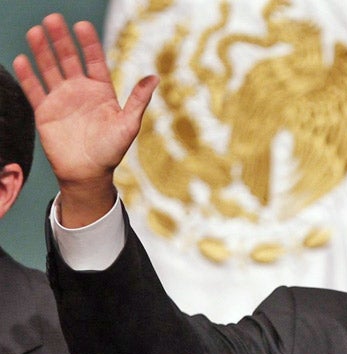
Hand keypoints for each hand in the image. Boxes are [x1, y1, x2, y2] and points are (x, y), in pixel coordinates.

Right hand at [12, 14, 157, 225]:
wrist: (88, 174)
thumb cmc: (111, 151)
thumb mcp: (128, 125)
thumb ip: (138, 100)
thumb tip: (155, 77)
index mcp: (100, 91)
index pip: (93, 60)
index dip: (88, 43)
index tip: (82, 25)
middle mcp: (79, 91)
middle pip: (68, 59)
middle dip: (61, 40)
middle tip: (53, 19)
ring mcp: (61, 99)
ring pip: (49, 69)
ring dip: (42, 51)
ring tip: (36, 32)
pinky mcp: (44, 111)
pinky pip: (34, 90)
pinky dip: (28, 75)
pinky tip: (22, 60)